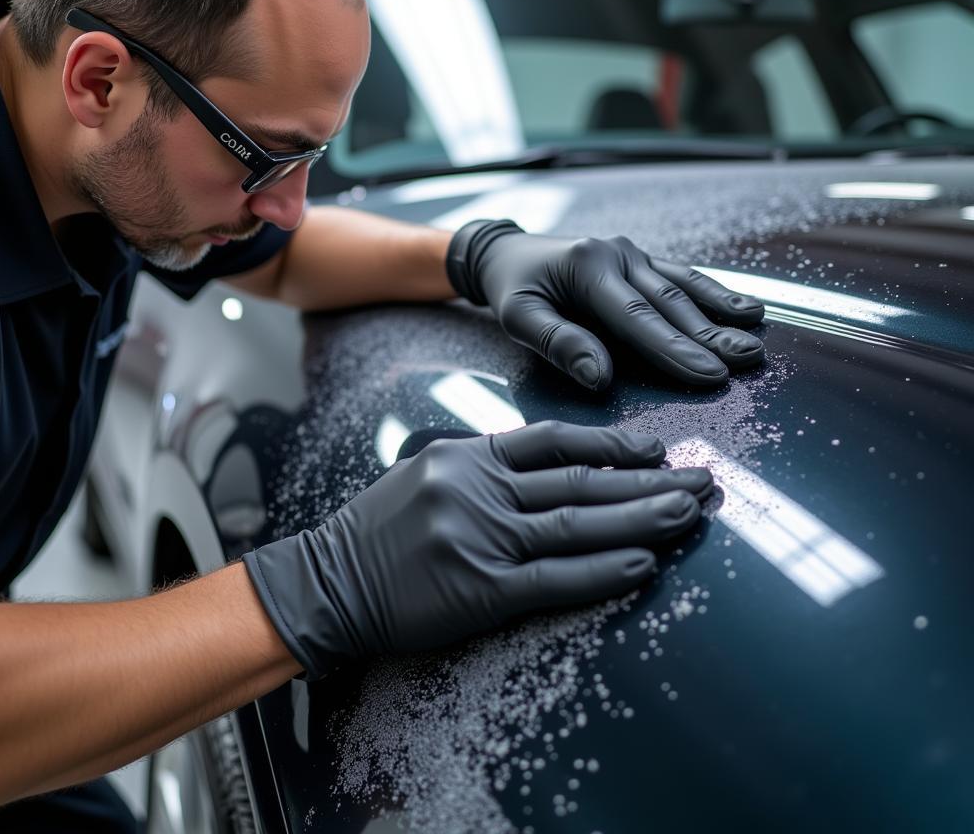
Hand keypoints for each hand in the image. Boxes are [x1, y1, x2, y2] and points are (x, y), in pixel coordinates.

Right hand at [244, 422, 711, 677]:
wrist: (328, 580)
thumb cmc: (381, 528)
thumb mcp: (429, 473)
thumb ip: (488, 466)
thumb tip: (553, 467)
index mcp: (470, 456)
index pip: (554, 440)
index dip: (611, 444)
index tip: (655, 450)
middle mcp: (479, 489)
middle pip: (579, 481)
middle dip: (647, 481)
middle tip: (703, 480)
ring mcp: (481, 538)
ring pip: (577, 524)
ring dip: (641, 518)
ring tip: (691, 512)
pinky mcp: (480, 589)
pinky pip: (553, 579)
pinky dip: (602, 571)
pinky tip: (644, 563)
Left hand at [447, 220, 764, 390]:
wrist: (507, 252)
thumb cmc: (513, 290)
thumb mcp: (517, 317)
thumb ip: (558, 343)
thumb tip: (601, 378)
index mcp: (588, 266)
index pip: (635, 317)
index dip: (673, 348)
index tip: (707, 375)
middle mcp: (617, 254)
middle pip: (669, 303)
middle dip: (710, 336)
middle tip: (746, 363)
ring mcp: (633, 254)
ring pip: (683, 288)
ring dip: (721, 315)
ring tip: (755, 339)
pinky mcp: (641, 260)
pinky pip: (682, 278)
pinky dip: (715, 294)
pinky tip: (745, 309)